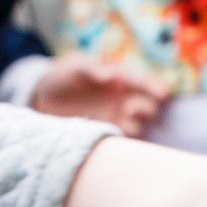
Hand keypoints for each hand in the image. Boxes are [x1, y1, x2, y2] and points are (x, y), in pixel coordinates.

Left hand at [32, 55, 167, 137]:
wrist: (43, 97)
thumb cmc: (62, 75)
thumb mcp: (75, 66)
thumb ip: (93, 68)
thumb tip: (113, 77)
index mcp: (119, 79)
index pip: (142, 83)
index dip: (154, 87)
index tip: (162, 93)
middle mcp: (123, 100)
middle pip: (148, 107)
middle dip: (145, 108)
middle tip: (129, 109)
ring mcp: (116, 119)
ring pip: (139, 126)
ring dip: (135, 125)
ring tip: (121, 121)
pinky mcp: (107, 134)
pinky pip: (123, 141)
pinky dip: (124, 140)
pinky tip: (115, 137)